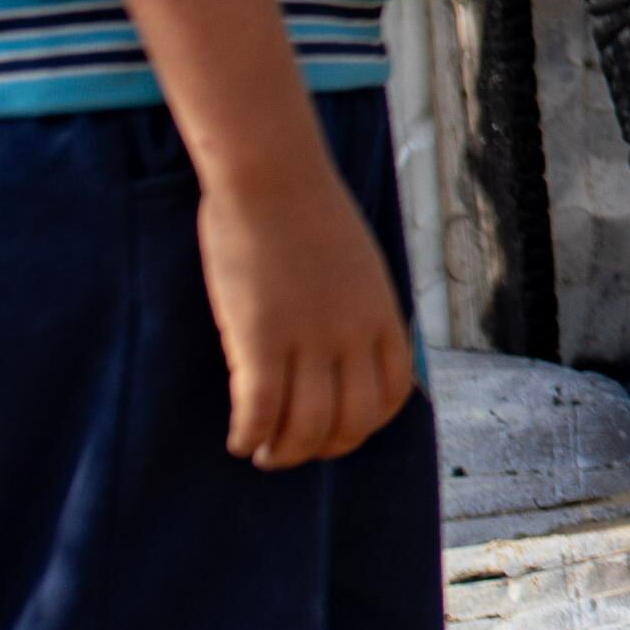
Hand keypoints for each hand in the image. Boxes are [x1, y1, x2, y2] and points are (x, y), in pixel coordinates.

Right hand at [200, 151, 416, 468]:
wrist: (274, 178)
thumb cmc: (308, 215)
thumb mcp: (360, 267)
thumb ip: (361, 311)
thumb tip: (353, 352)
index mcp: (383, 315)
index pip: (391, 396)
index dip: (365, 427)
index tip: (337, 433)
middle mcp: (353, 333)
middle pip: (350, 422)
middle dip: (322, 449)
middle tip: (292, 450)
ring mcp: (309, 337)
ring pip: (305, 426)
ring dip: (283, 452)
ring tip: (262, 452)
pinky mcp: (260, 335)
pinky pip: (260, 410)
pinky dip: (249, 435)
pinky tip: (238, 440)